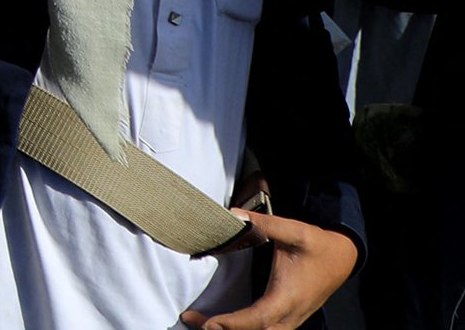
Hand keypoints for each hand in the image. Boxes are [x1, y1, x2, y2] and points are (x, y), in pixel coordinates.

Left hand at [178, 210, 355, 328]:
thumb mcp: (294, 230)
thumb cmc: (318, 246)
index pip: (258, 318)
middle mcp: (290, 314)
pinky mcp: (287, 319)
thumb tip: (233, 215)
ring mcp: (289, 320)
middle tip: (192, 319)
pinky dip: (242, 329)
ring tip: (198, 320)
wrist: (341, 258)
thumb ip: (264, 223)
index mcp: (289, 297)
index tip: (208, 324)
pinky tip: (219, 322)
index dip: (233, 324)